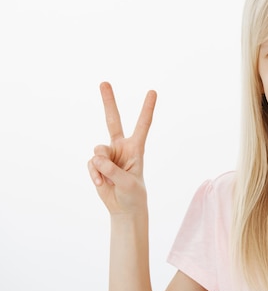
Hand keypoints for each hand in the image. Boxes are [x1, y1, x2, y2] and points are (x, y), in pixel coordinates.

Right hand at [87, 82, 156, 214]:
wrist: (124, 208)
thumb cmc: (133, 194)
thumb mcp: (128, 183)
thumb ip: (113, 169)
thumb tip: (96, 157)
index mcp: (136, 148)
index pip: (143, 125)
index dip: (147, 108)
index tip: (153, 91)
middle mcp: (122, 147)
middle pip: (113, 120)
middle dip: (108, 101)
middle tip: (104, 82)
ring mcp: (108, 154)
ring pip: (98, 151)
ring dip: (101, 166)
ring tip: (108, 178)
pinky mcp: (97, 164)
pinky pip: (91, 164)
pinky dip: (94, 175)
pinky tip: (101, 183)